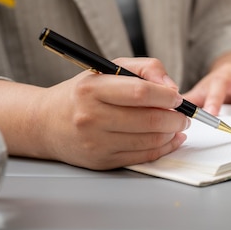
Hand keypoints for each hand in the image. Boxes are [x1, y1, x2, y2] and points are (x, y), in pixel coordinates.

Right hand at [1, 57, 190, 169]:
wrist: (46, 123)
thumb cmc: (83, 93)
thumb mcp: (109, 68)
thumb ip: (146, 69)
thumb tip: (172, 88)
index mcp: (92, 89)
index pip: (141, 92)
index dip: (166, 96)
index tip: (178, 97)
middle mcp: (91, 117)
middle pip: (149, 120)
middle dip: (176, 118)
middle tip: (184, 115)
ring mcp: (96, 142)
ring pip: (149, 140)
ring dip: (172, 134)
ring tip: (177, 126)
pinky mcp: (102, 161)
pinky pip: (142, 157)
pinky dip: (163, 148)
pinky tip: (169, 139)